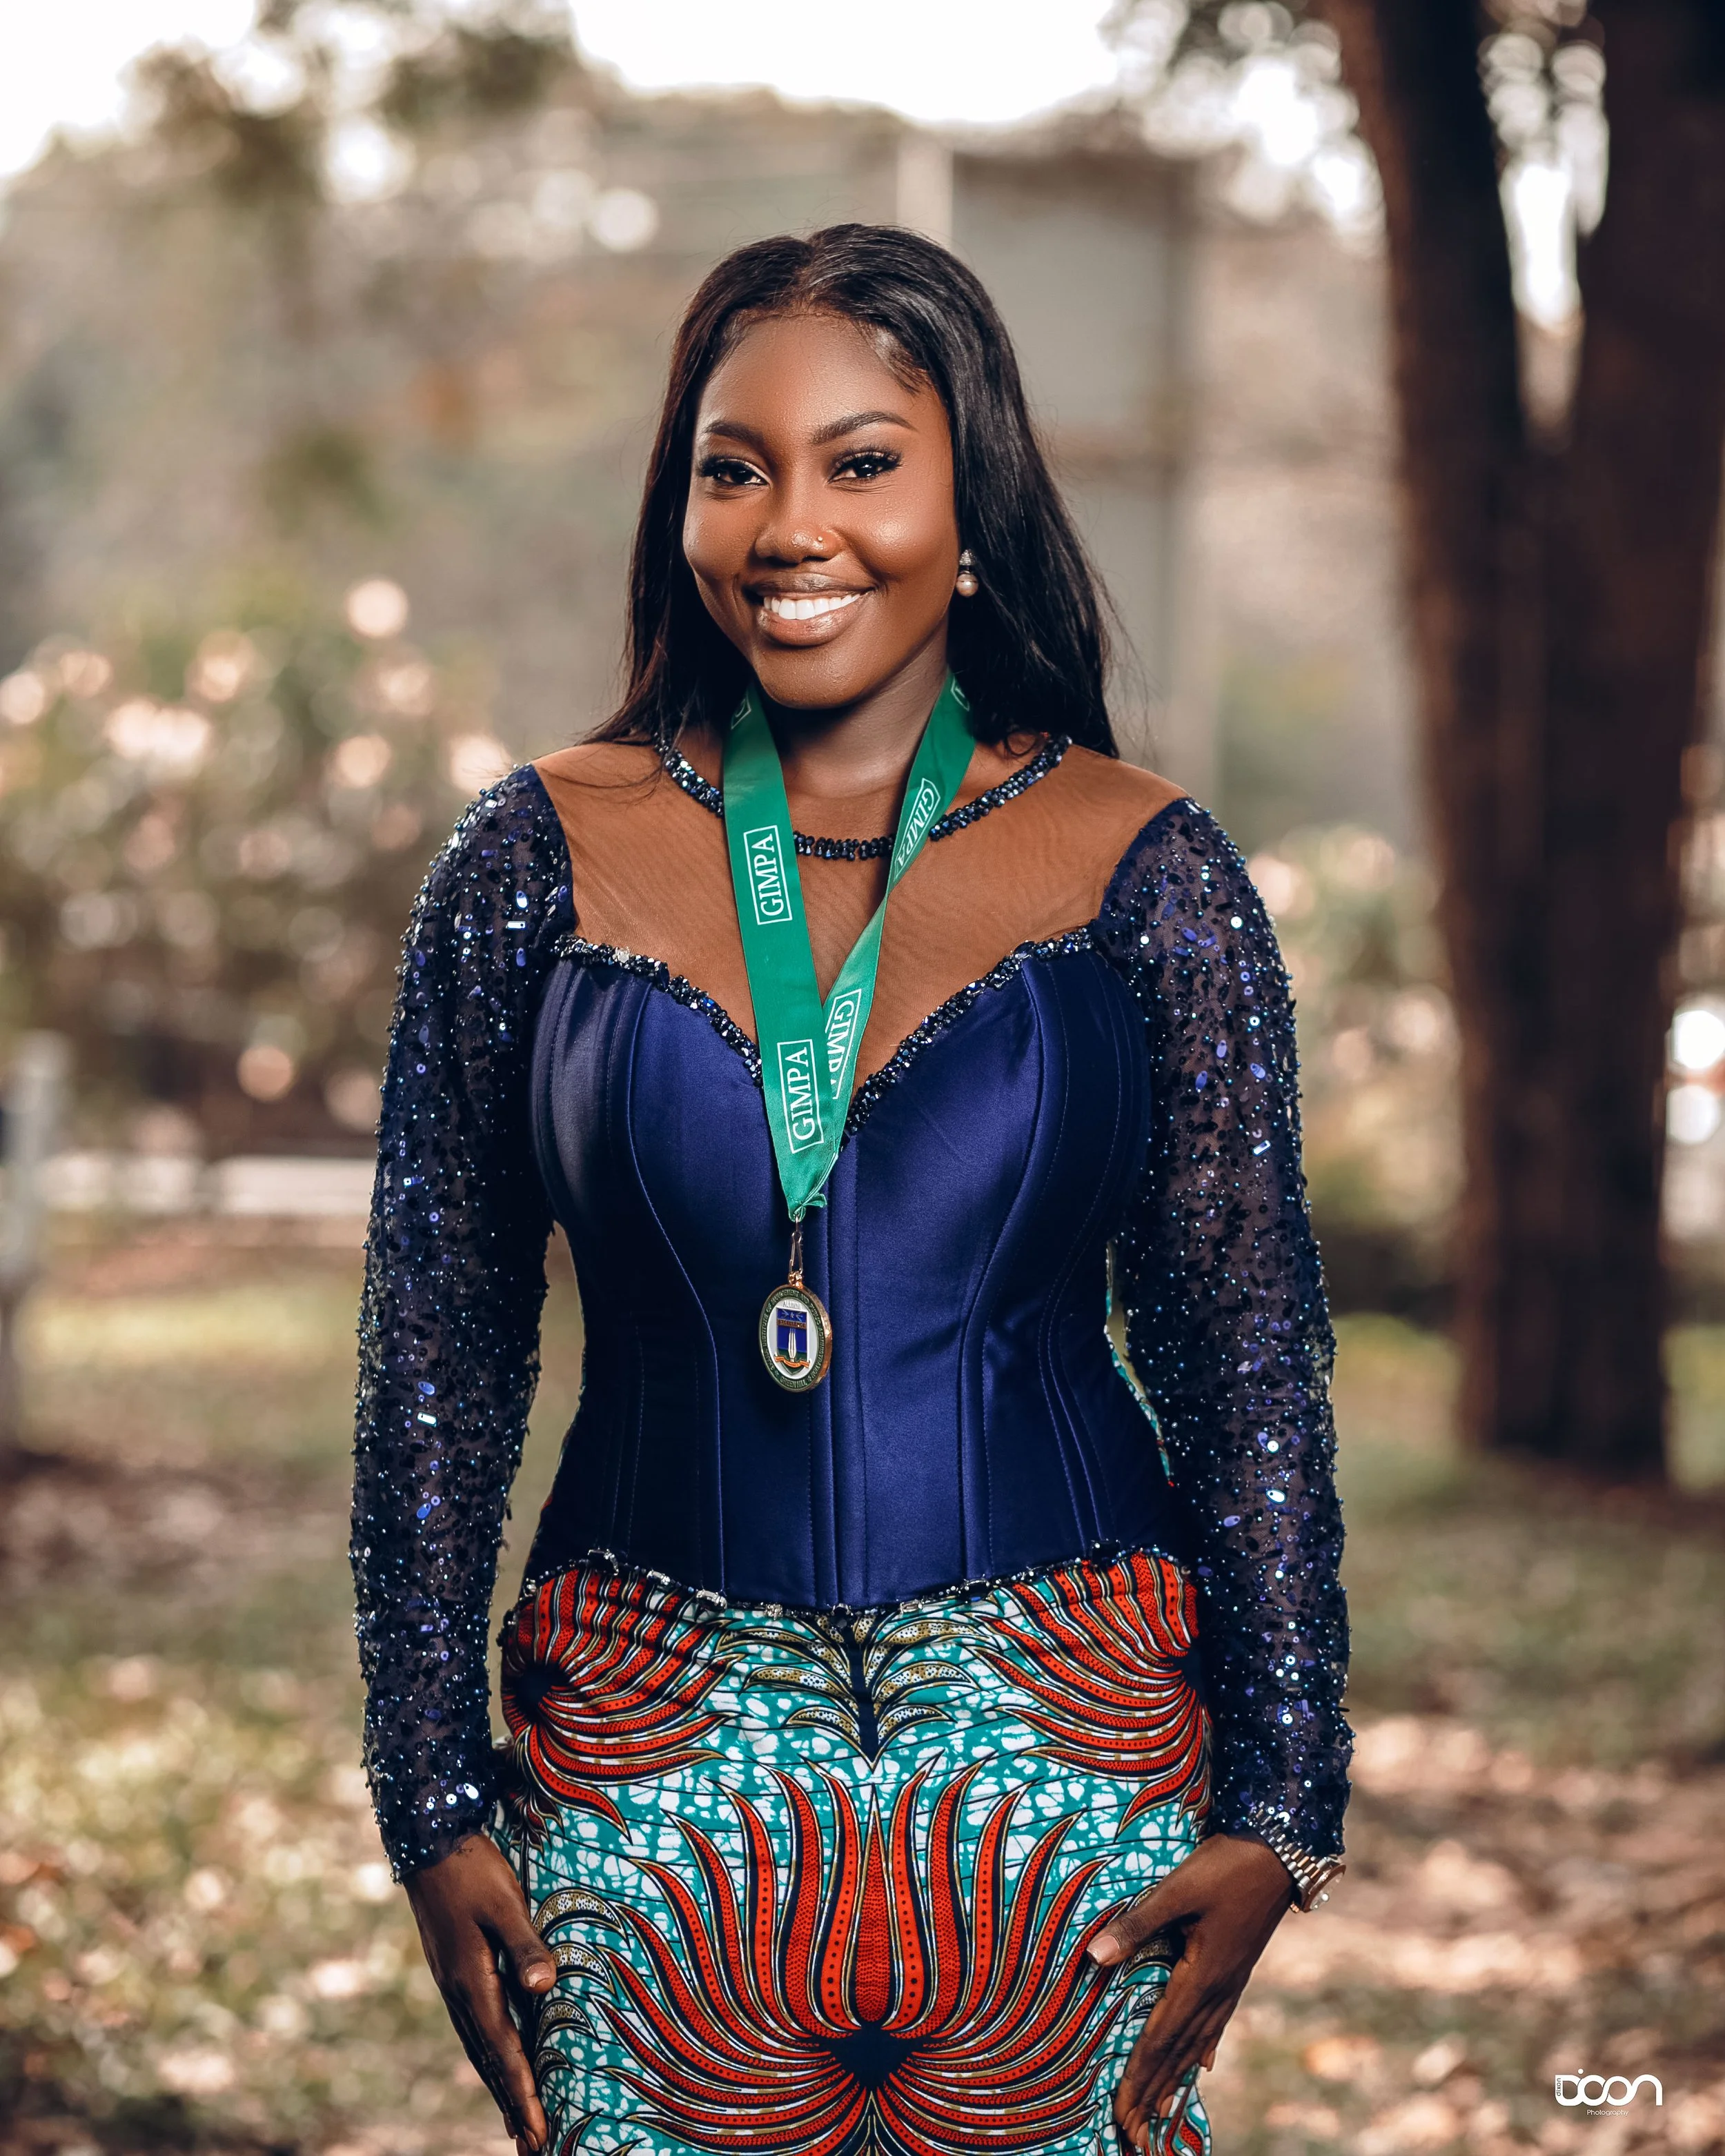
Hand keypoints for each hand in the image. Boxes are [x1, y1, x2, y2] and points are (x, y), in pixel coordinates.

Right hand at [403, 1833, 556, 2155]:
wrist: (430, 1844)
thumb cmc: (473, 1869)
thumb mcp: (505, 1901)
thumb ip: (525, 1943)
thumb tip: (544, 1985)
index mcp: (472, 1982)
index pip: (504, 2050)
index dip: (523, 2092)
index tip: (539, 2130)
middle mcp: (459, 1993)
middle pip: (490, 2063)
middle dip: (513, 2106)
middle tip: (533, 2147)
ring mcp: (453, 1986)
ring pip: (480, 2050)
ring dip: (500, 2089)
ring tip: (516, 2126)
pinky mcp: (454, 1974)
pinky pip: (475, 2030)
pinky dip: (489, 2059)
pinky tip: (497, 2067)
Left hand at [1088, 1832, 1296, 2152]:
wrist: (1281, 1852)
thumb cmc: (1227, 1865)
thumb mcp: (1179, 1889)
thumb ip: (1138, 1923)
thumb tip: (1094, 1956)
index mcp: (1201, 1976)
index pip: (1160, 2038)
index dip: (1138, 2078)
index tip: (1122, 2114)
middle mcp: (1217, 1989)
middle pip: (1177, 2052)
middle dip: (1152, 2092)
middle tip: (1132, 2132)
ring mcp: (1230, 1982)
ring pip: (1197, 2042)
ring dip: (1174, 2078)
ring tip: (1160, 2111)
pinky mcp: (1236, 1970)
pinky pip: (1215, 2022)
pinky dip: (1202, 2048)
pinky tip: (1200, 2064)